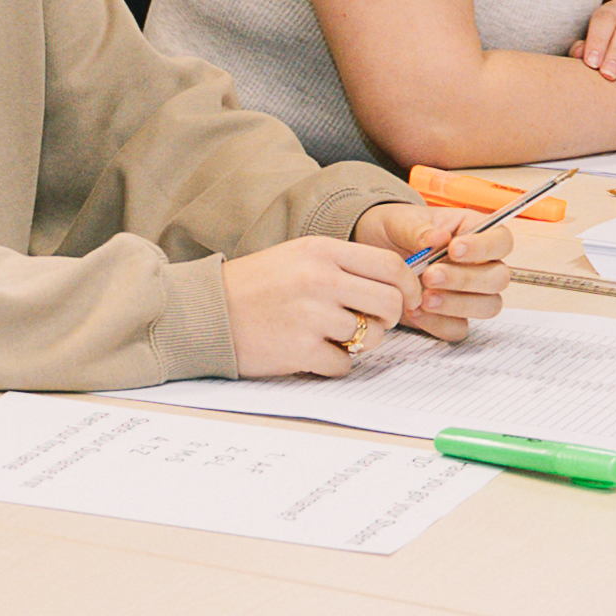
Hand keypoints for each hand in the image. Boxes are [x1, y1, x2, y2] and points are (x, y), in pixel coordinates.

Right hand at [226, 235, 427, 377]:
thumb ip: (343, 265)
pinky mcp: (300, 350)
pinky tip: (311, 352)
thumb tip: (395, 283)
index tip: (407, 299)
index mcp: (322, 251)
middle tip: (372, 323)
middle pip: (390, 303)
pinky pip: (344, 364)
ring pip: (370, 337)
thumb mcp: (298, 257)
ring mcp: (310, 316)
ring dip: (358, 343)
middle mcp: (320, 279)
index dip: (408, 286)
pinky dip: (332, 364)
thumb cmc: (255, 286)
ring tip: (331, 336)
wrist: (207, 312)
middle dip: (389, 319)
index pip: (390, 265)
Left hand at [353, 201, 514, 340]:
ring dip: (457, 304)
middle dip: (466, 279)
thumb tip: (439, 238)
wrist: (376, 253)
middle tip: (431, 276)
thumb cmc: (397, 230)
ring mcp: (470, 294)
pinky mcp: (453, 317)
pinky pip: (459, 329)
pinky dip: (439, 323)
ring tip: (424, 298)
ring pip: (487, 306)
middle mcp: (480, 264)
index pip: (501, 241)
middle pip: (498, 278)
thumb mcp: (401, 222)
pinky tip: (415, 312)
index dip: (484, 247)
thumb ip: (419, 229)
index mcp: (475, 232)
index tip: (454, 249)